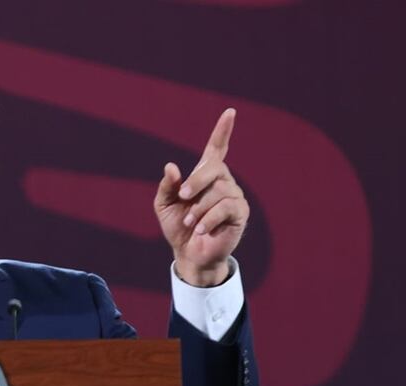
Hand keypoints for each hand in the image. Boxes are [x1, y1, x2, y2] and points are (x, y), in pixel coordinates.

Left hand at [155, 108, 249, 285]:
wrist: (188, 254)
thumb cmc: (178, 227)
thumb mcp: (164, 205)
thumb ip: (167, 186)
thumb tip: (171, 166)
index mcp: (206, 176)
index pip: (217, 149)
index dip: (222, 131)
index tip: (230, 112)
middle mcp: (223, 182)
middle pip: (213, 168)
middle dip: (195, 182)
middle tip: (183, 197)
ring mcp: (234, 196)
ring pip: (218, 191)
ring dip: (198, 208)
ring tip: (191, 222)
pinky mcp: (240, 213)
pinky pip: (225, 207)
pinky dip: (208, 219)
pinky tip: (200, 229)